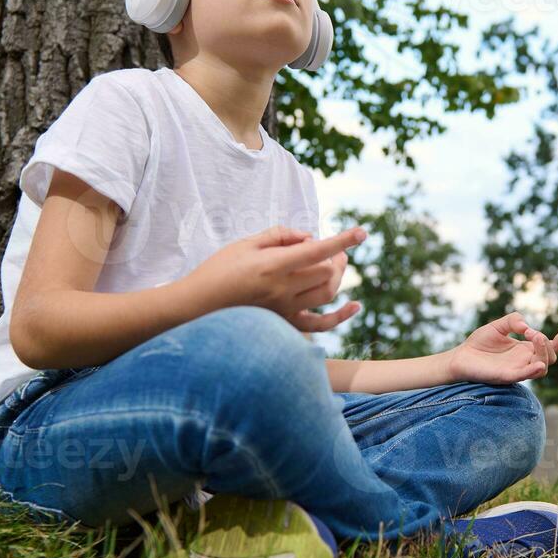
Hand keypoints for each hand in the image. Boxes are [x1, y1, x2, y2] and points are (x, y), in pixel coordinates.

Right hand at [182, 224, 364, 331]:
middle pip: (327, 272)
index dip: (342, 240)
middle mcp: (284, 289)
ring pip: (327, 294)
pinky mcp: (284, 324)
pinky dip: (340, 317)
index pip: (318, 251)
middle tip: (334, 247)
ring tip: (336, 263)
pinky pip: (319, 325)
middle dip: (337, 256)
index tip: (362, 232)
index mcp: (274, 265)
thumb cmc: (218, 270)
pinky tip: (355, 306)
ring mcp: (285, 310)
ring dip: (337, 277)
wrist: (196, 307)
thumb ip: (279, 235)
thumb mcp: (245, 244)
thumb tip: (308, 237)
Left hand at [445, 311, 557, 384]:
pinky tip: (538, 364)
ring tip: (538, 338)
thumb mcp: (499, 325)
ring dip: (544, 354)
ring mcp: (517, 370)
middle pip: (551, 357)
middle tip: (535, 334)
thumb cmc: (480, 343)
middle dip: (549, 344)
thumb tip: (527, 327)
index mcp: (527, 349)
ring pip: (542, 368)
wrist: (460, 356)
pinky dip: (532, 371)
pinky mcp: (506, 377)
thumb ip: (514, 320)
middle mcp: (525, 361)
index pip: (552, 346)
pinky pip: (523, 376)